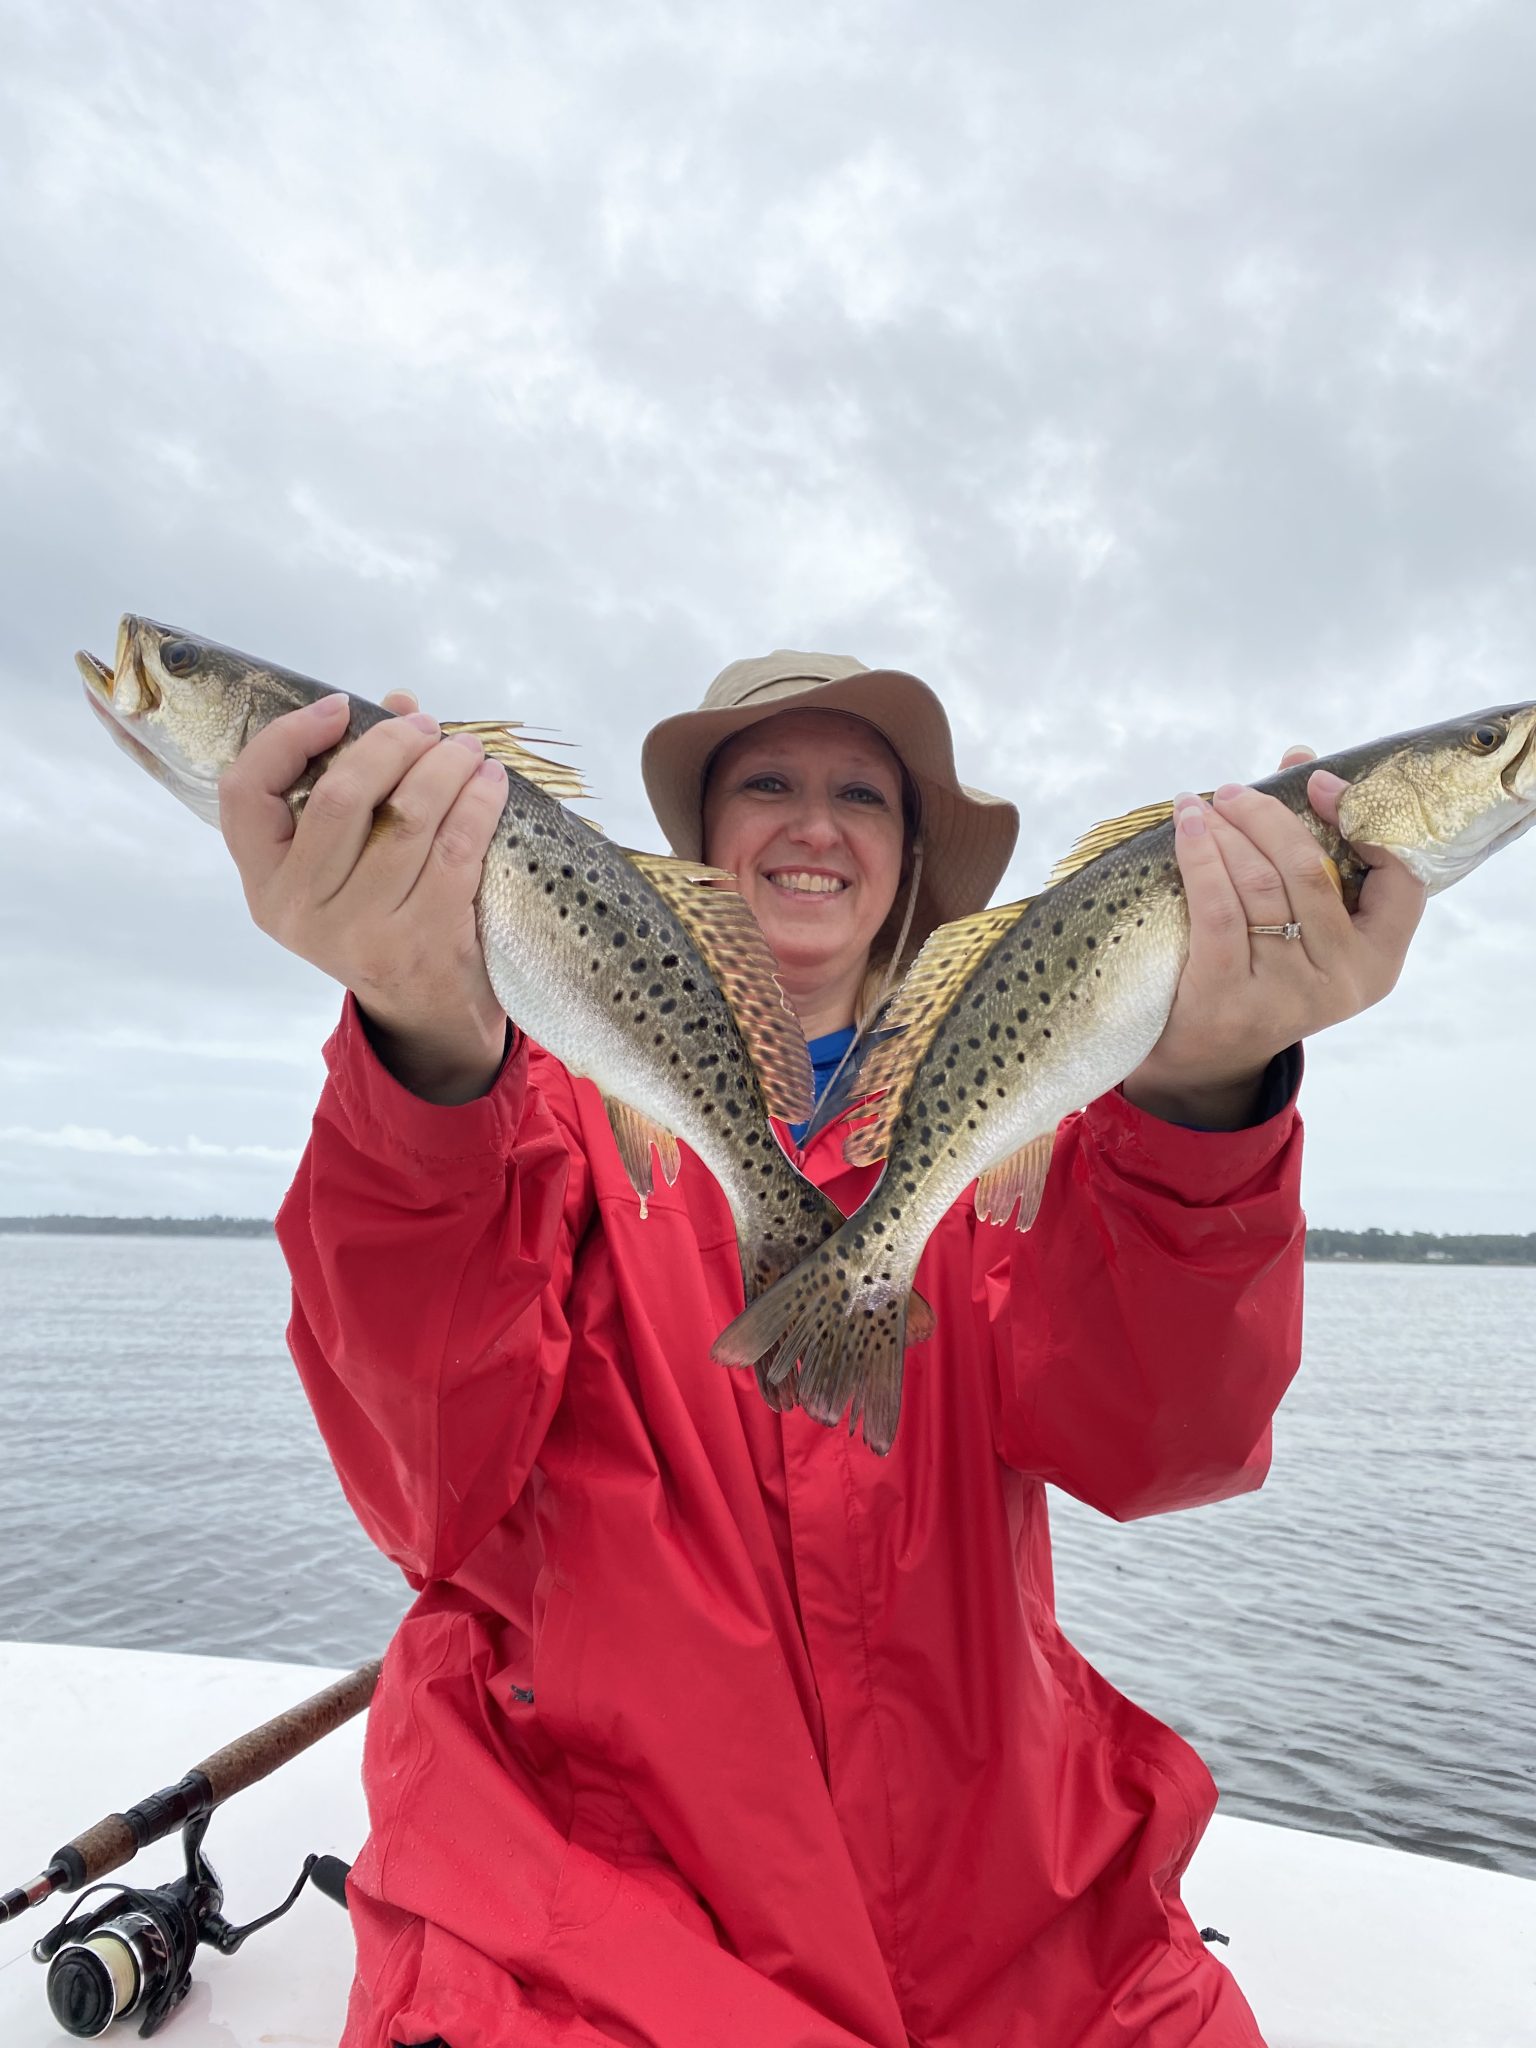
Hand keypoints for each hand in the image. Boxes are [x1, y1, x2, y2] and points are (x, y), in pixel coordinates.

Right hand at [218, 686, 511, 1102]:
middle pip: (340, 797)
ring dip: (445, 768)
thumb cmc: (381, 918)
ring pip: (406, 818)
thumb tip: (400, 703)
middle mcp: (300, 907)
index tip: (338, 707)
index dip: (288, 739)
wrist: (424, 1012)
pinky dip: (477, 805)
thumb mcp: (344, 865)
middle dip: (391, 745)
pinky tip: (491, 785)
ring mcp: (360, 928)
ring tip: (466, 751)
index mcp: (265, 882)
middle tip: (426, 728)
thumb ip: (358, 782)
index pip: (244, 794)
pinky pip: (454, 849)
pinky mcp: (421, 938)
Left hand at [1122, 745, 1426, 1127]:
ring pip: (1260, 885)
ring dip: (1226, 832)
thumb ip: (1313, 847)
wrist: (1202, 1059)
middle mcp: (1342, 980)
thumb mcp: (1301, 924)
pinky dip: (1200, 858)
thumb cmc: (1259, 973)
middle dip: (1268, 817)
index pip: (1400, 877)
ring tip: (1201, 806)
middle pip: (1310, 870)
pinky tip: (1186, 829)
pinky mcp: (1229, 998)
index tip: (1318, 782)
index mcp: (1377, 960)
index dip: (1360, 820)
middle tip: (1235, 791)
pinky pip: (1217, 911)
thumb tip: (1300, 757)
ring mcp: (1286, 994)